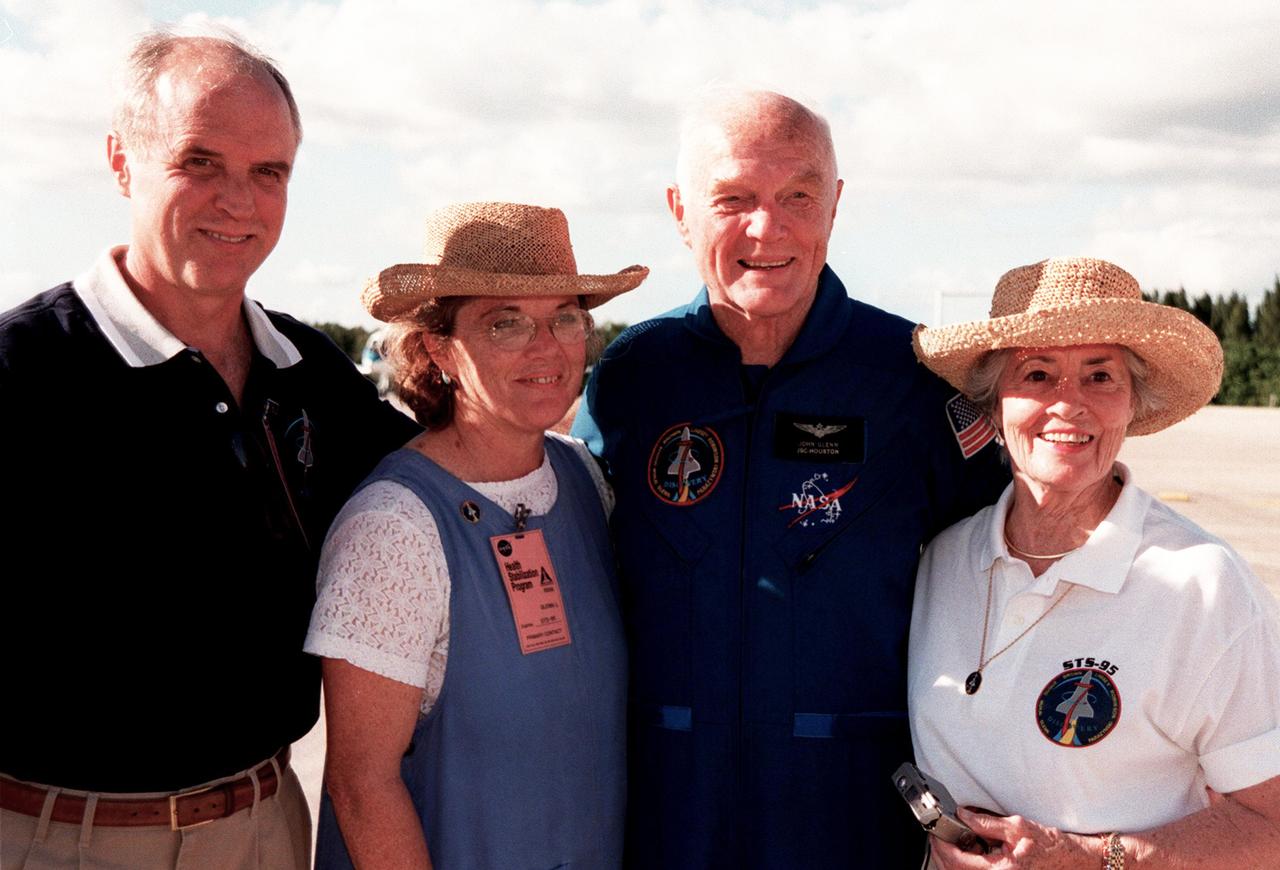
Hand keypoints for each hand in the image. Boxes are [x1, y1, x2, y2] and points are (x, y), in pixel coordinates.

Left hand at [929, 808, 1096, 869]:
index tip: (935, 832)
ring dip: (954, 857)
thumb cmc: (1050, 845)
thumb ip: (986, 822)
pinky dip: (967, 860)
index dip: (942, 846)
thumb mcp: (1017, 826)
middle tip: (939, 833)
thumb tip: (962, 815)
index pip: (958, 862)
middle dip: (943, 852)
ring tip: (959, 838)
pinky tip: (972, 847)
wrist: (1070, 859)